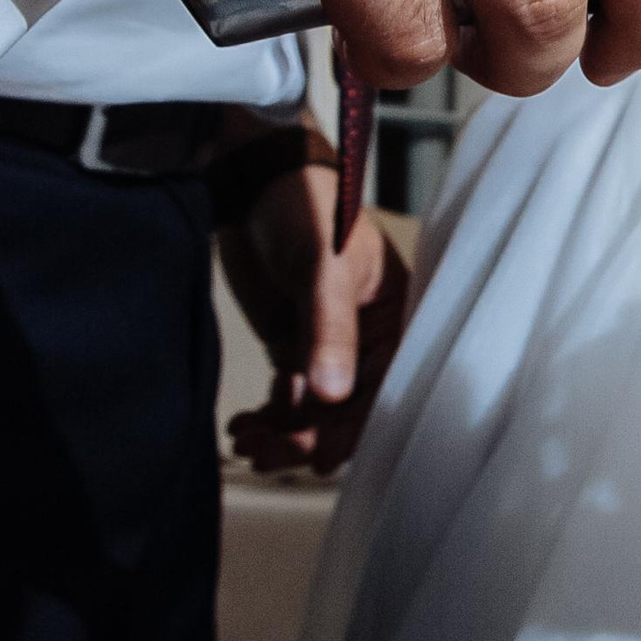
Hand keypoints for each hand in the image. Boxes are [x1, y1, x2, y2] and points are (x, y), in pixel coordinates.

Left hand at [218, 164, 408, 475]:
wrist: (255, 183)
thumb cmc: (307, 210)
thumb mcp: (323, 269)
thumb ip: (329, 331)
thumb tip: (332, 398)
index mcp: (398, 318)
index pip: (387, 385)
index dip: (358, 426)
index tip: (322, 456)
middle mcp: (370, 339)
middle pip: (349, 408)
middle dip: (311, 436)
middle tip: (269, 454)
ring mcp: (330, 346)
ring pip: (315, 409)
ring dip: (283, 433)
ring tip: (247, 443)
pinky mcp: (295, 346)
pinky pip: (287, 397)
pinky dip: (267, 417)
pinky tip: (242, 427)